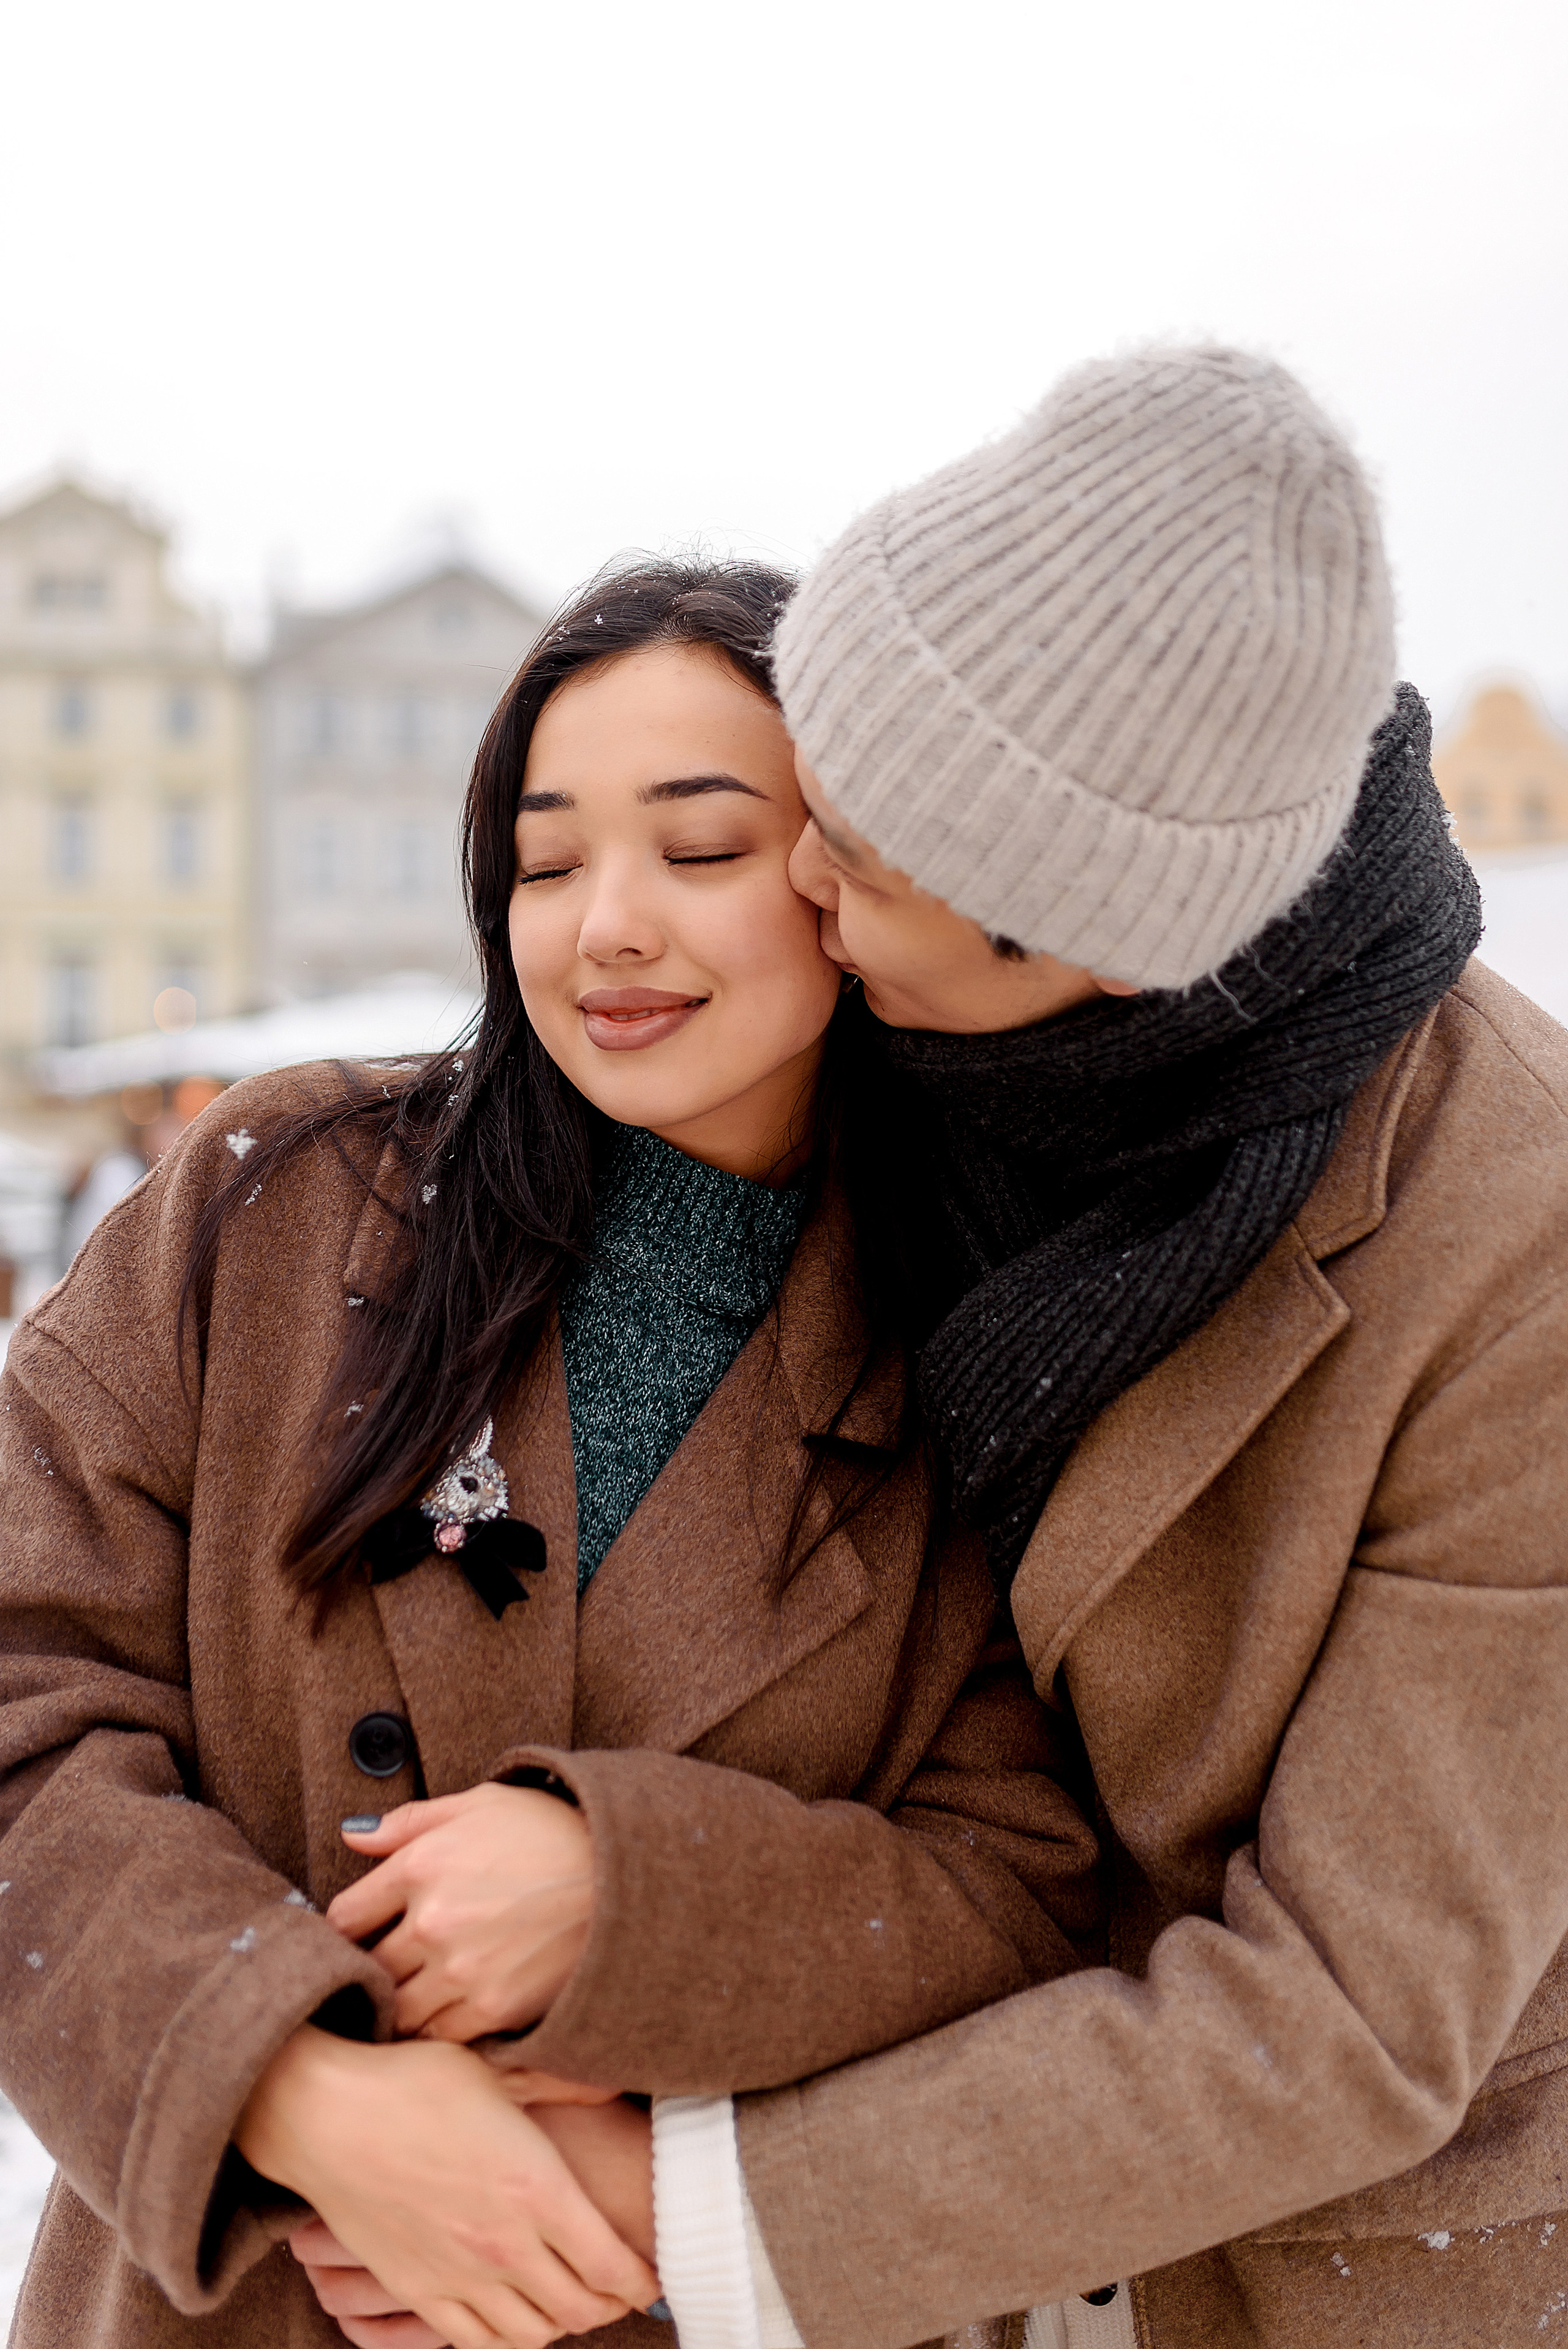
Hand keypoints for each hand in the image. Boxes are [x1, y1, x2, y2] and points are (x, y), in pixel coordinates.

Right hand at [238, 2026, 657, 2348]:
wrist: (326, 2113)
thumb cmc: (414, 2081)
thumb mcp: (498, 2073)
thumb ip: (559, 2086)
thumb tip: (607, 2086)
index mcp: (537, 2188)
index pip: (612, 2264)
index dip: (641, 2278)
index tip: (654, 2271)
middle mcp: (505, 2245)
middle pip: (579, 2309)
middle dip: (609, 2305)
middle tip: (619, 2288)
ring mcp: (458, 2275)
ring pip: (531, 2334)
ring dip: (558, 2323)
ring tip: (568, 2299)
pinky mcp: (416, 2290)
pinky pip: (472, 2342)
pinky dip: (503, 2338)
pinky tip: (511, 2313)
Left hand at [329, 1784, 593, 2038]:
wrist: (625, 1874)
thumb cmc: (552, 1830)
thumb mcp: (481, 1804)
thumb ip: (410, 1821)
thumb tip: (350, 1835)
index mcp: (420, 1864)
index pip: (344, 1917)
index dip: (350, 1927)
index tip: (365, 1933)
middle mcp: (431, 1920)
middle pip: (370, 1968)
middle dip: (375, 1969)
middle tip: (389, 1970)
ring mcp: (461, 1969)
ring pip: (399, 2010)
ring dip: (403, 2005)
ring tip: (419, 1995)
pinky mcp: (494, 2007)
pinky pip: (440, 2036)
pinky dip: (440, 2029)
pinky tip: (454, 2011)